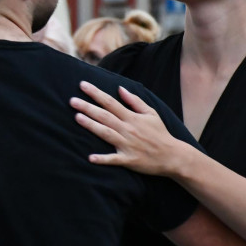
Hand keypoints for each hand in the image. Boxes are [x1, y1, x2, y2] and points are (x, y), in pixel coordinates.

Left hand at [69, 81, 188, 177]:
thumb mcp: (151, 113)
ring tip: (77, 117)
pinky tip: (90, 158)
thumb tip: (120, 88)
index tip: (82, 85)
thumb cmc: (160, 133)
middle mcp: (128, 129)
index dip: (95, 93)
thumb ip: (135, 101)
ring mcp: (127, 144)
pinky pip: (114, 159)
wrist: (173, 156)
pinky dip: (103, 159)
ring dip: (91, 125)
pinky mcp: (129, 160)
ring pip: (106, 133)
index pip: (110, 102)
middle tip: (72, 101)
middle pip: (104, 116)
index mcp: (132, 117)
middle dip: (87, 107)